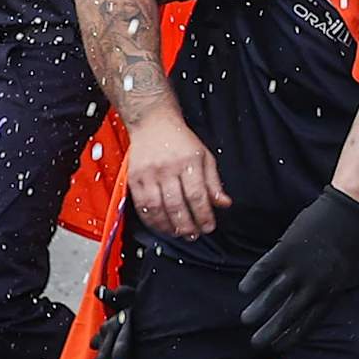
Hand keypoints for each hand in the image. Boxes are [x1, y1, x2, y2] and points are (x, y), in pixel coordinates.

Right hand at [125, 113, 229, 238]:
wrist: (153, 123)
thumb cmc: (181, 141)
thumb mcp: (205, 156)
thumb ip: (214, 182)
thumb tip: (224, 203)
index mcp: (188, 162)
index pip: (197, 195)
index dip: (204, 215)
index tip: (209, 226)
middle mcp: (167, 169)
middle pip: (176, 204)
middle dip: (187, 225)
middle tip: (194, 235)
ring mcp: (148, 174)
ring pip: (157, 207)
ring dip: (168, 225)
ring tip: (179, 233)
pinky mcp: (134, 178)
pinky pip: (141, 205)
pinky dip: (151, 219)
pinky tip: (161, 226)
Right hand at [238, 185, 358, 352]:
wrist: (347, 212)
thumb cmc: (347, 244)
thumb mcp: (344, 274)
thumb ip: (326, 293)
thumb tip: (306, 311)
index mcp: (332, 292)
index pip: (308, 322)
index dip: (291, 336)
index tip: (277, 348)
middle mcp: (315, 284)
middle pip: (287, 315)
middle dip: (270, 332)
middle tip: (256, 343)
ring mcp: (299, 267)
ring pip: (272, 296)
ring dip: (257, 310)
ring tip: (246, 319)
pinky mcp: (285, 250)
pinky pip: (263, 270)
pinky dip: (252, 280)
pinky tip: (244, 289)